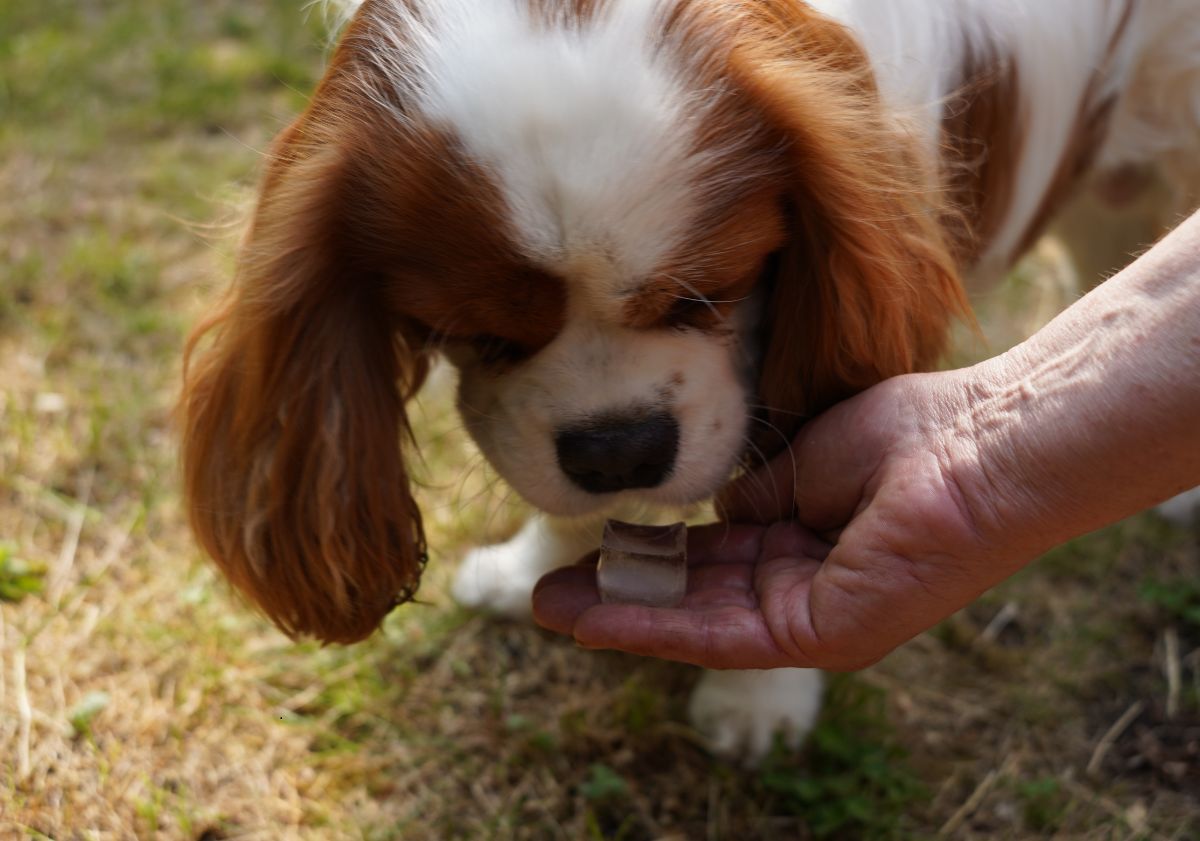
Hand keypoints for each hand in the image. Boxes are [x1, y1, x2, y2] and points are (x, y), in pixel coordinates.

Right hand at [533, 371, 1043, 669]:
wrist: (975, 442)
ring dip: (622, 616)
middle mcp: (804, 586)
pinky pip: (722, 636)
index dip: (651, 556)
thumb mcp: (802, 460)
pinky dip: (657, 626)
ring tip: (549, 608)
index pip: (711, 557)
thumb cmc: (905, 434)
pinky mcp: (820, 635)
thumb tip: (713, 515)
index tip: (594, 547)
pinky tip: (599, 619)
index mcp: (804, 540)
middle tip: (547, 593)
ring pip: (697, 621)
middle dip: (620, 594)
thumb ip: (754, 495)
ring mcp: (811, 616)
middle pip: (694, 596)